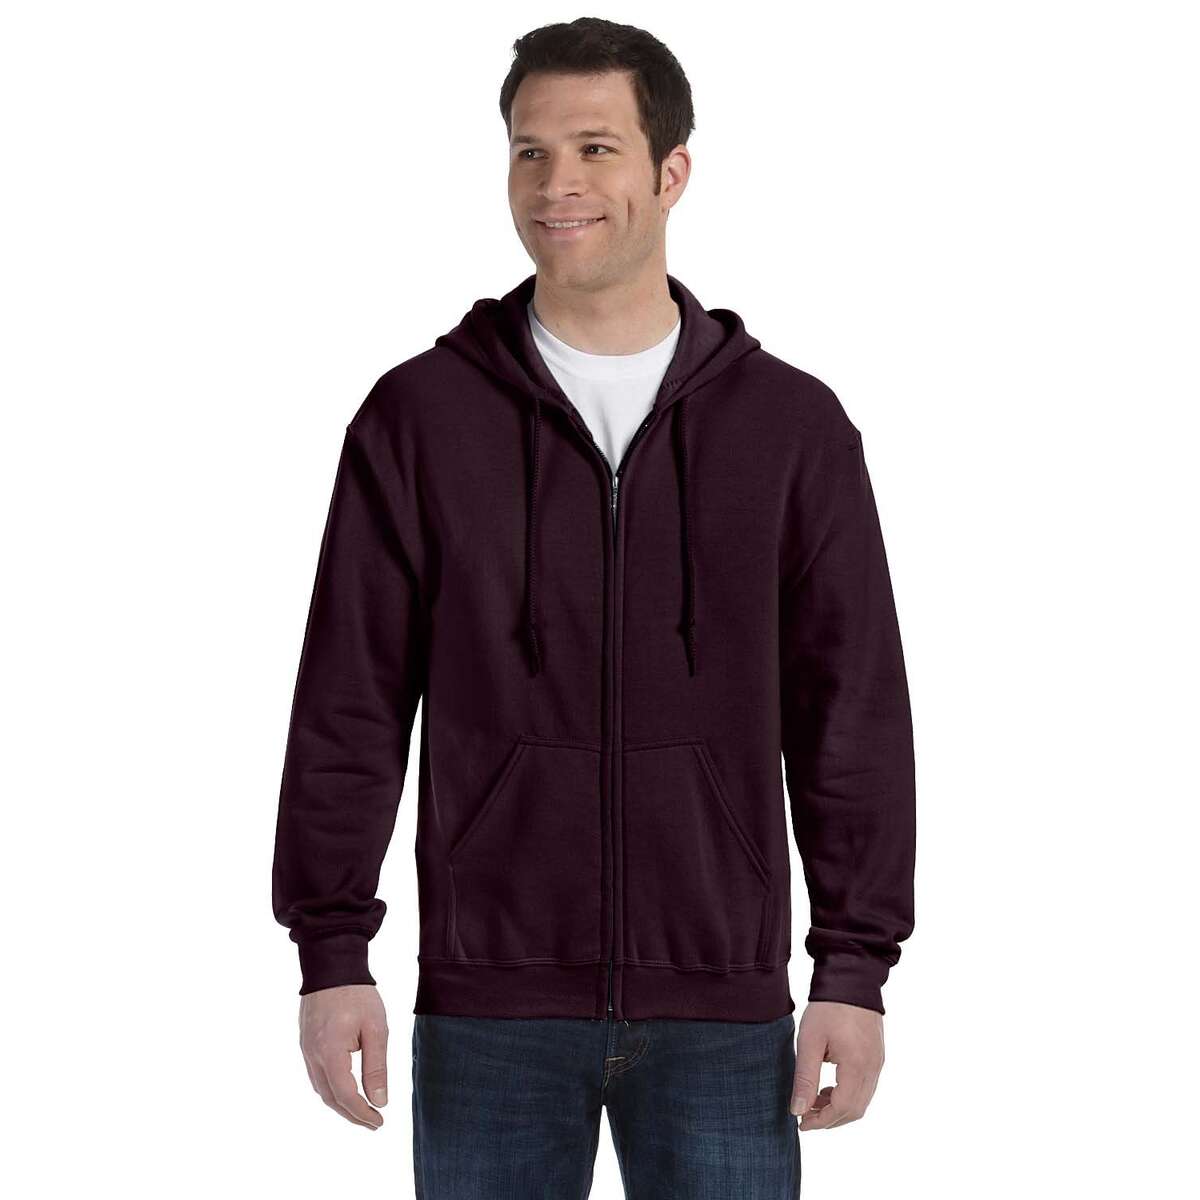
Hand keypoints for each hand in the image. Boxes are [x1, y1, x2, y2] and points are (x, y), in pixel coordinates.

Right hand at [298, 983, 388, 1128]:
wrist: (331, 965)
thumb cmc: (357, 994)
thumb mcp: (375, 1028)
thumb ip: (376, 1066)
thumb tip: (380, 1100)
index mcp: (330, 1052)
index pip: (345, 1095)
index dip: (362, 1113)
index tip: (379, 1121)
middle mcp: (312, 1055)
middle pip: (330, 1097)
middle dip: (351, 1114)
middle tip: (372, 1122)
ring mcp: (306, 1049)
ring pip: (321, 1088)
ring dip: (340, 1103)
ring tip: (362, 1110)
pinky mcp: (306, 1043)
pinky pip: (316, 1075)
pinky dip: (331, 1088)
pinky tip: (345, 1089)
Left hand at [789, 1000, 884, 1130]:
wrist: (851, 978)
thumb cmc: (828, 1007)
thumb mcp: (809, 1041)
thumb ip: (805, 1077)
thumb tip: (797, 1110)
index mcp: (857, 1065)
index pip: (842, 1108)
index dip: (821, 1121)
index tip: (801, 1123)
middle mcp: (873, 1068)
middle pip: (855, 1110)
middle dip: (830, 1119)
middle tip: (805, 1116)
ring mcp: (878, 1062)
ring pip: (862, 1100)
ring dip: (839, 1108)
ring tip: (814, 1100)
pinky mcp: (877, 1056)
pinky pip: (865, 1086)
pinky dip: (848, 1095)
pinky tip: (829, 1087)